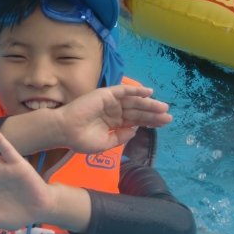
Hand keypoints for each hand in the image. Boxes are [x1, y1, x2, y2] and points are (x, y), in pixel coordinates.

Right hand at [55, 85, 171, 153]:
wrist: (65, 131)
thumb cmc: (80, 139)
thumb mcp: (105, 143)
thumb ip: (121, 137)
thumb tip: (136, 130)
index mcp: (114, 123)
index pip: (135, 121)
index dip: (149, 122)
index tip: (163, 124)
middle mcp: (114, 111)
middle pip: (138, 111)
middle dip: (153, 114)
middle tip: (169, 117)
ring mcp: (110, 102)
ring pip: (134, 102)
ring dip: (149, 104)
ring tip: (163, 107)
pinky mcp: (106, 94)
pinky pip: (123, 91)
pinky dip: (136, 91)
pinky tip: (149, 93)